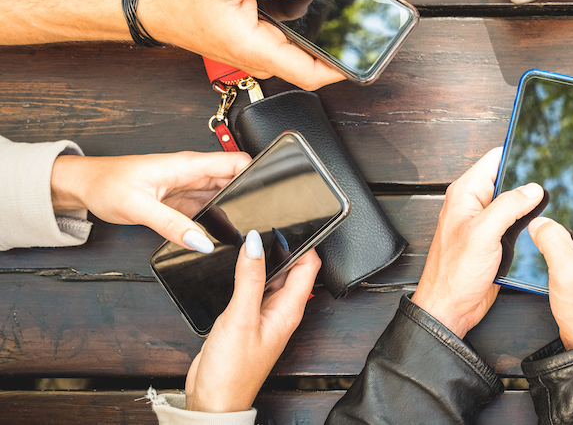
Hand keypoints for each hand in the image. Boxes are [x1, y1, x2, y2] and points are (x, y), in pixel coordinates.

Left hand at [50, 150, 250, 252]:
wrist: (84, 186)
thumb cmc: (106, 184)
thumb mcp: (138, 207)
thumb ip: (172, 225)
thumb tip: (202, 241)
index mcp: (189, 165)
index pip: (237, 161)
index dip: (259, 173)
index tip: (273, 192)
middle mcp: (193, 173)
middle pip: (236, 180)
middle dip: (251, 196)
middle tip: (259, 219)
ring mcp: (189, 187)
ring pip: (225, 195)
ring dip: (234, 210)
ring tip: (242, 230)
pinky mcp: (183, 201)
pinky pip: (209, 208)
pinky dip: (218, 219)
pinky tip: (220, 233)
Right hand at [138, 0, 346, 90]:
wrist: (157, 8)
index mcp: (256, 49)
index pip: (310, 72)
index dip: (341, 66)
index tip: (362, 52)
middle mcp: (262, 55)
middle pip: (312, 49)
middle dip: (335, 20)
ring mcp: (260, 47)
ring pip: (301, 34)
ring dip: (318, 4)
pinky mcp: (258, 36)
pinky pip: (288, 25)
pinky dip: (299, 0)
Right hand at [186, 232, 319, 412]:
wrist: (213, 401)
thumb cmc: (232, 371)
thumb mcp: (241, 318)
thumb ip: (250, 279)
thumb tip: (255, 243)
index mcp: (289, 309)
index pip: (308, 266)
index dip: (304, 241)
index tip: (292, 221)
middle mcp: (280, 311)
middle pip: (290, 268)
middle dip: (280, 246)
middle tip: (265, 224)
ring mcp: (264, 315)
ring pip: (270, 278)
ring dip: (262, 260)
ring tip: (247, 241)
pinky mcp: (246, 320)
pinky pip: (253, 290)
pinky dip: (247, 275)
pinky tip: (234, 267)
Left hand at [412, 148, 545, 337]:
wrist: (451, 309)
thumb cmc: (454, 273)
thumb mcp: (483, 233)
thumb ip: (508, 206)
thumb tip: (533, 188)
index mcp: (466, 193)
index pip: (495, 159)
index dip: (518, 152)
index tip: (541, 150)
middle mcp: (475, 204)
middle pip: (509, 179)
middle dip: (530, 180)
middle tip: (556, 180)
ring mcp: (486, 223)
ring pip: (516, 203)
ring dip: (531, 205)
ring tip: (554, 202)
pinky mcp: (496, 240)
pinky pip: (516, 224)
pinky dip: (529, 223)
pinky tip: (543, 224)